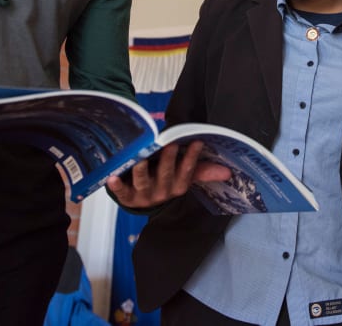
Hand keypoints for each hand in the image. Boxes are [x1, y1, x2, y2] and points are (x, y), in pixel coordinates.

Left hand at [106, 140, 231, 208]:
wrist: (140, 200)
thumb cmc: (165, 180)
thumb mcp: (184, 177)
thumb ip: (203, 171)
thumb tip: (228, 172)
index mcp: (177, 187)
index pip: (187, 172)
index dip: (192, 158)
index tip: (197, 141)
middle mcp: (162, 192)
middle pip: (166, 175)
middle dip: (168, 160)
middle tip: (170, 143)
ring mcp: (143, 196)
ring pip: (143, 182)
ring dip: (142, 170)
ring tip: (141, 156)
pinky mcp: (126, 197)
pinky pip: (122, 193)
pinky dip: (117, 186)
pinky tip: (112, 177)